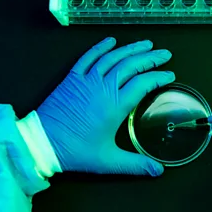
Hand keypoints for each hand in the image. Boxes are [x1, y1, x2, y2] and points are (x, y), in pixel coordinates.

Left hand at [37, 37, 174, 174]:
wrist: (41, 143)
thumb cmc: (75, 151)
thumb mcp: (108, 161)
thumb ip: (136, 164)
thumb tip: (159, 171)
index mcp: (115, 105)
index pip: (143, 84)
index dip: (158, 77)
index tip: (170, 75)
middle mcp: (103, 88)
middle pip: (131, 65)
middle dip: (151, 58)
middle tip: (165, 54)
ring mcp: (87, 80)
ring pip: (112, 58)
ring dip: (131, 49)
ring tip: (146, 44)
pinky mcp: (72, 78)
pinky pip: (88, 57)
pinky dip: (100, 47)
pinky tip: (110, 41)